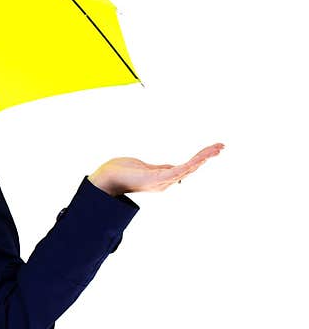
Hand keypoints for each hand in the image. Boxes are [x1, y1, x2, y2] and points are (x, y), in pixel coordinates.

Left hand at [88, 143, 224, 195]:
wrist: (106, 178)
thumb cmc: (121, 172)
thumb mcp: (145, 168)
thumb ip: (159, 169)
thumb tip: (174, 168)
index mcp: (163, 179)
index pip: (186, 168)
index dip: (199, 159)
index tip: (212, 150)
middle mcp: (166, 182)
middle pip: (191, 168)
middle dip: (206, 156)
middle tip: (221, 146)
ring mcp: (163, 182)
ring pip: (189, 168)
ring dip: (203, 157)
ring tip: (217, 148)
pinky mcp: (158, 180)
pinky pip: (179, 170)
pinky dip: (192, 163)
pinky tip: (202, 157)